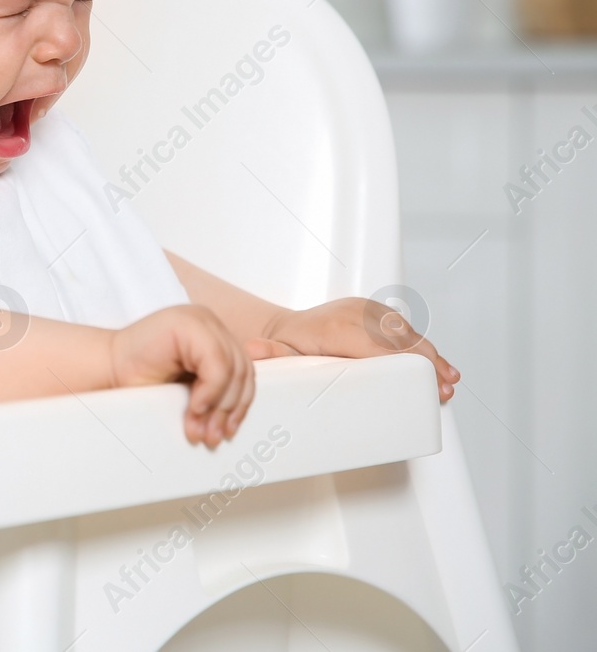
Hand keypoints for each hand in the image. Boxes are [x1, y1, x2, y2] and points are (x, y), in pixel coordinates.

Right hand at [109, 304, 254, 447]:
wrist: (106, 367)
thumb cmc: (140, 378)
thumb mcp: (188, 386)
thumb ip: (215, 389)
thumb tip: (238, 419)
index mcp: (212, 334)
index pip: (244, 370)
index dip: (241, 404)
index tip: (228, 431)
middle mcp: (209, 322)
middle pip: (242, 369)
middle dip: (229, 409)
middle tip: (212, 436)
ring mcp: (199, 319)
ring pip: (232, 368)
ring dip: (219, 406)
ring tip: (201, 430)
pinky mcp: (188, 324)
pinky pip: (216, 364)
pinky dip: (210, 392)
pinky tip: (195, 409)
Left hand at [244, 298, 459, 402]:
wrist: (285, 327)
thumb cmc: (286, 346)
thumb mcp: (278, 354)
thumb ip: (270, 355)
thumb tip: (252, 351)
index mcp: (339, 326)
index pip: (380, 344)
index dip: (407, 362)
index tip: (426, 380)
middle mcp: (357, 313)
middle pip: (400, 339)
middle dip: (426, 363)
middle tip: (443, 390)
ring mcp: (367, 310)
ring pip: (407, 332)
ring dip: (430, 356)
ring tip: (448, 381)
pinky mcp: (375, 313)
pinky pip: (404, 328)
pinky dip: (422, 346)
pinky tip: (439, 365)